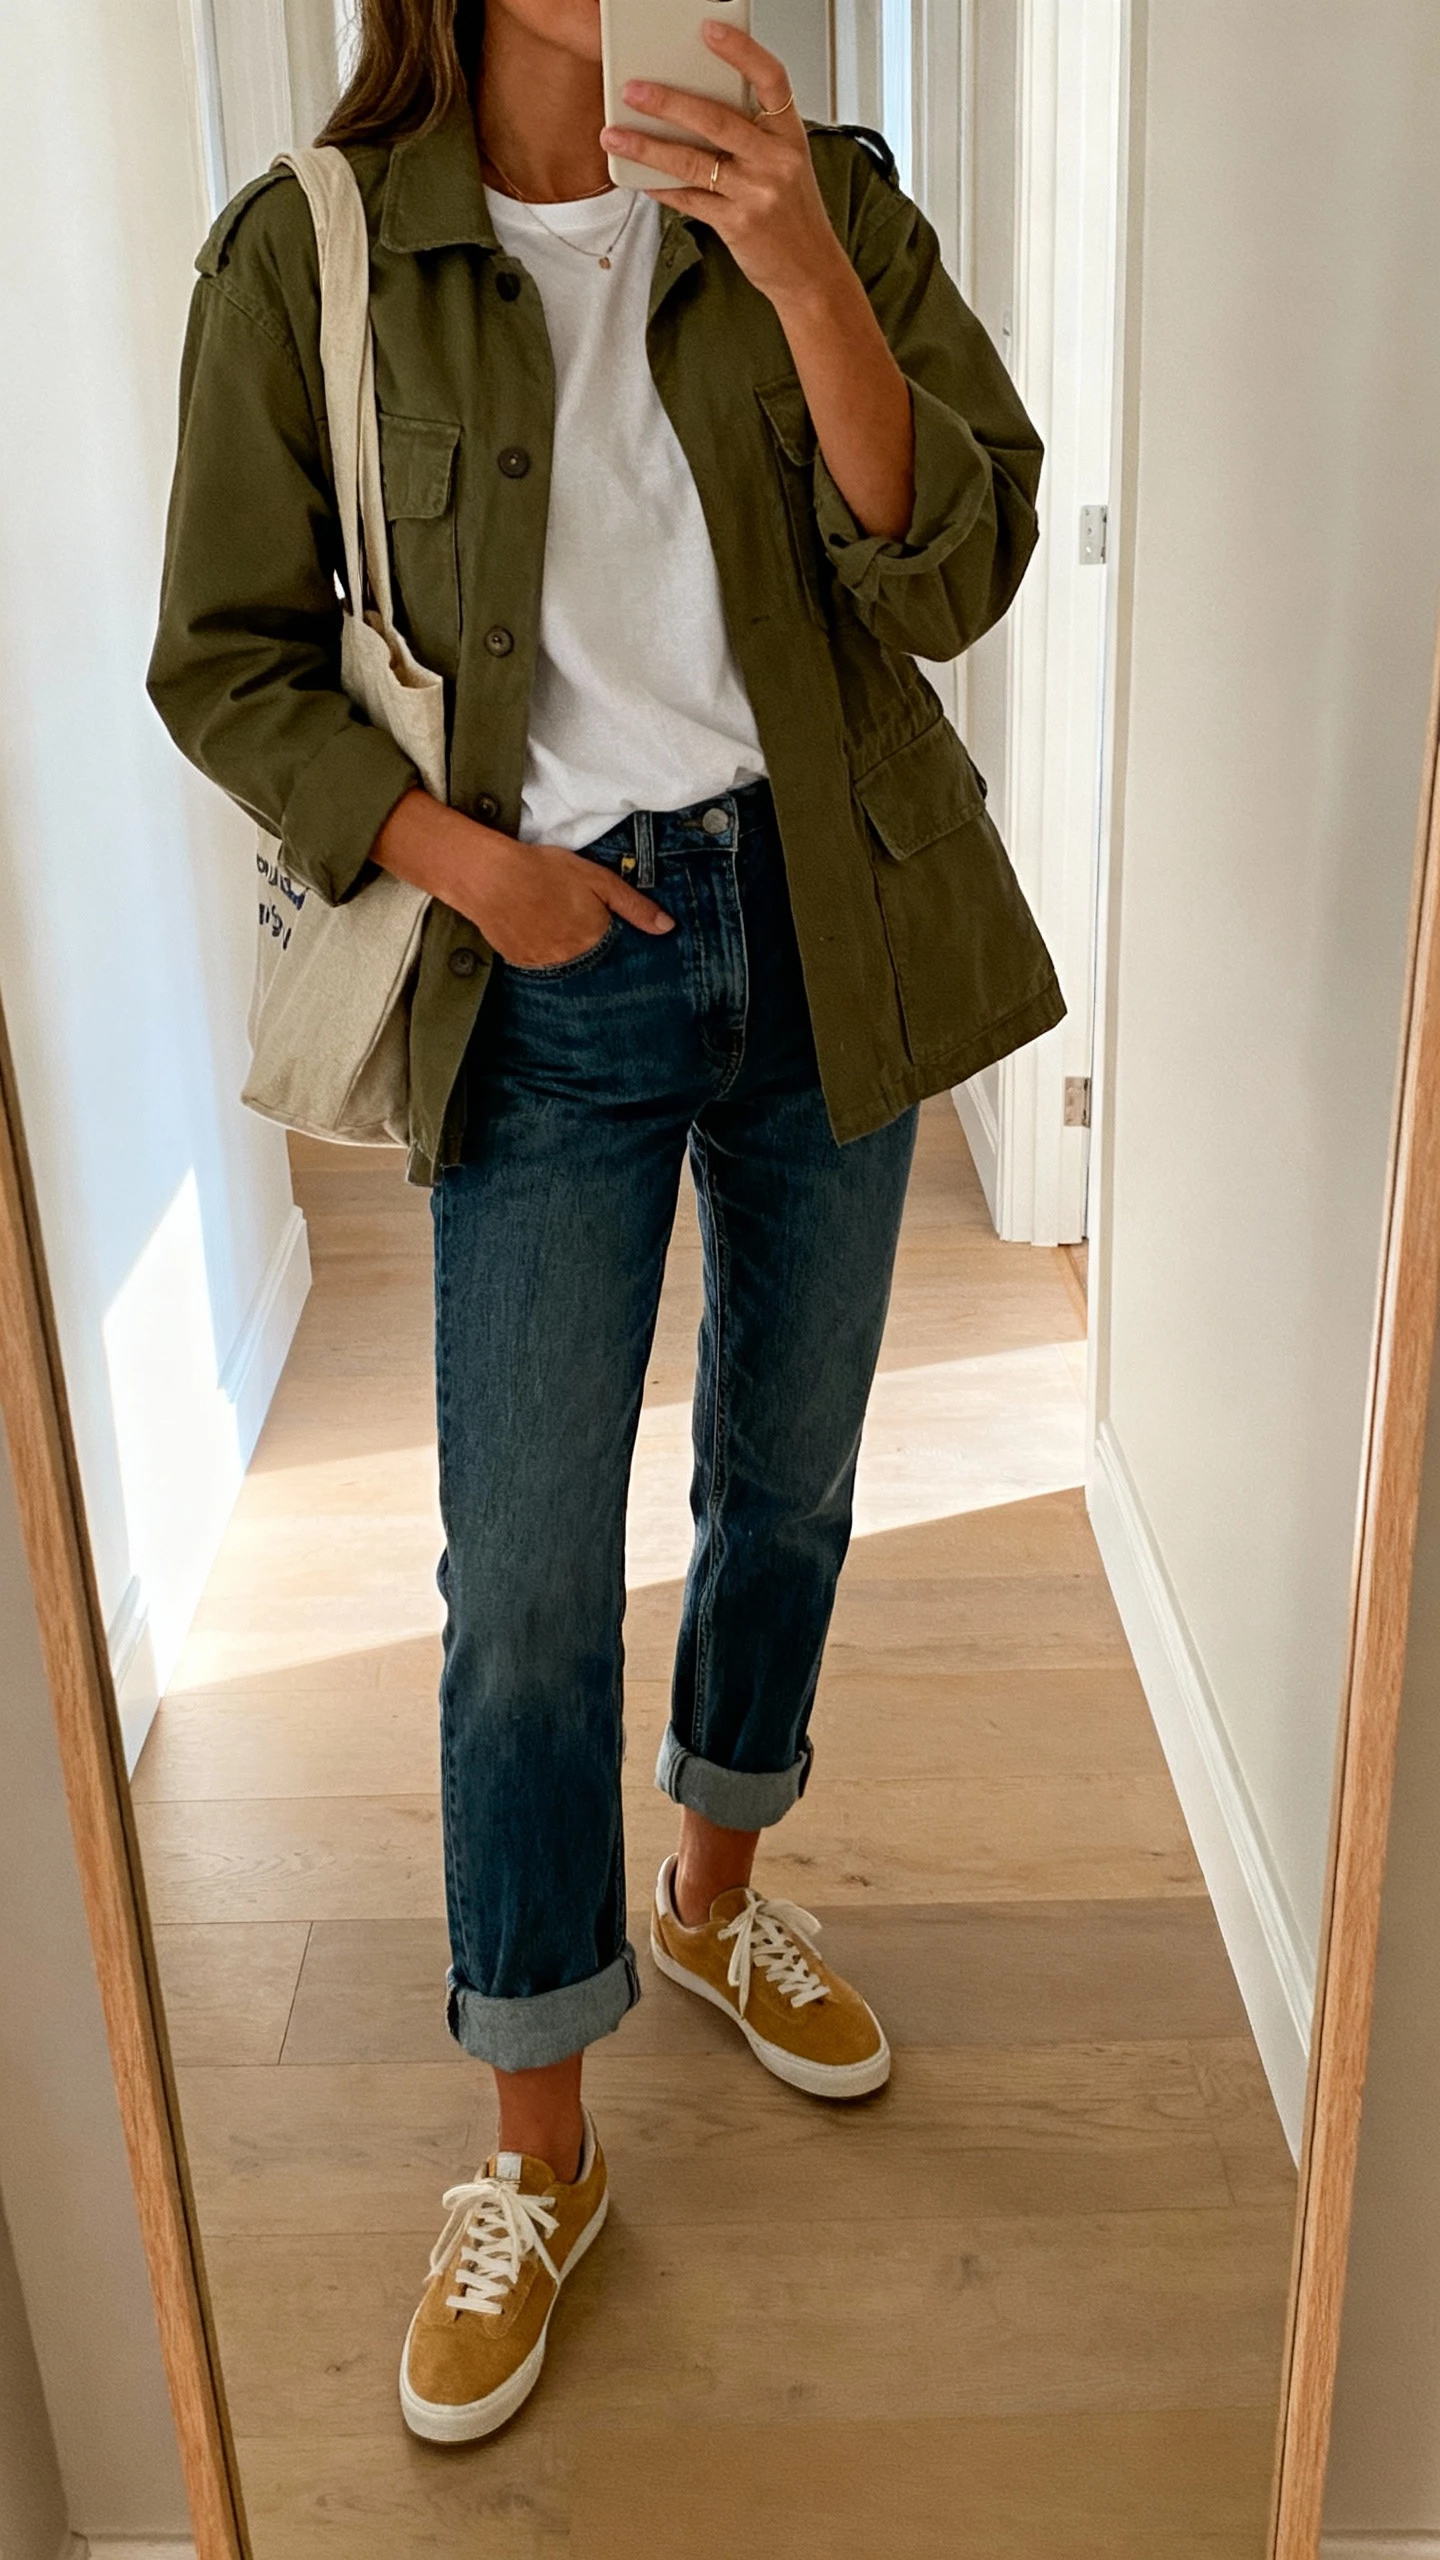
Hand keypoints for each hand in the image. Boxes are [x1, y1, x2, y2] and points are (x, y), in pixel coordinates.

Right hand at [372, 791, 673, 966]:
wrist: (490, 877)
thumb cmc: (545, 871)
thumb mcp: (598, 880)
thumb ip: (634, 906)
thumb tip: (668, 928)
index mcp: (595, 939)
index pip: (615, 950)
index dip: (608, 934)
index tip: (602, 925)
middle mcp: (573, 959)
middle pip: (589, 957)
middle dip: (585, 941)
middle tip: (568, 916)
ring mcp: (545, 964)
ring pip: (563, 961)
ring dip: (562, 946)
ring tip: (548, 919)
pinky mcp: (519, 962)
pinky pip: (537, 960)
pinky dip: (538, 947)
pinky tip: (531, 925)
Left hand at [601, 32, 914, 536]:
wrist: (812, 273)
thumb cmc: (793, 215)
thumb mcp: (784, 165)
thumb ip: (749, 136)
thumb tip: (689, 108)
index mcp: (790, 134)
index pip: (771, 78)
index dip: (741, 51)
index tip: (708, 30)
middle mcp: (776, 159)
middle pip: (717, 118)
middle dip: (670, 100)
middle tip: (634, 88)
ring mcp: (757, 193)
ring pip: (693, 161)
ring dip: (648, 146)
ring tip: (615, 135)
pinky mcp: (738, 224)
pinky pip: (689, 199)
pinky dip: (660, 187)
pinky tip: (637, 177)